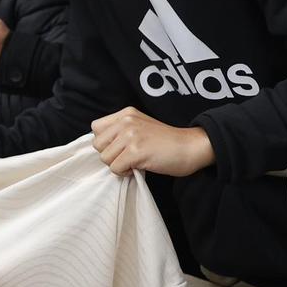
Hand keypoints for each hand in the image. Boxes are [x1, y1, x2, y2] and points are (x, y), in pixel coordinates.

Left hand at [91, 107, 214, 176]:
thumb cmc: (166, 142)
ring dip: (118, 165)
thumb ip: (121, 130)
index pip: (96, 128)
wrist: (190, 147)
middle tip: (128, 156)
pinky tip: (139, 167)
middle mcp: (126, 122)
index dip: (105, 142)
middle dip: (110, 155)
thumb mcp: (141, 126)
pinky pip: (115, 168)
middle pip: (98, 145)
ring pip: (105, 158)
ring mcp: (130, 136)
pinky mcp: (135, 151)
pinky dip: (125, 173)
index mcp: (126, 114)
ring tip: (135, 162)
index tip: (120, 147)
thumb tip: (101, 146)